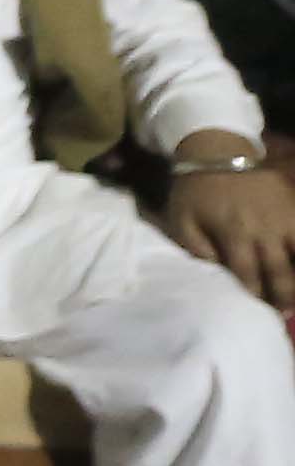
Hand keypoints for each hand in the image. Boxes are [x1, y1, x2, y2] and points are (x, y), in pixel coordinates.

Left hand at [168, 147, 294, 306]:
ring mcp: (285, 216)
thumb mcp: (181, 218)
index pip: (248, 274)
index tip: (259, 311)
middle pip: (279, 271)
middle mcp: (264, 228)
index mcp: (234, 233)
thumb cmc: (195, 189)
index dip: (255, 295)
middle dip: (284, 296)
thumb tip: (215, 272)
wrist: (218, 150)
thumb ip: (196, 248)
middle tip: (285, 314)